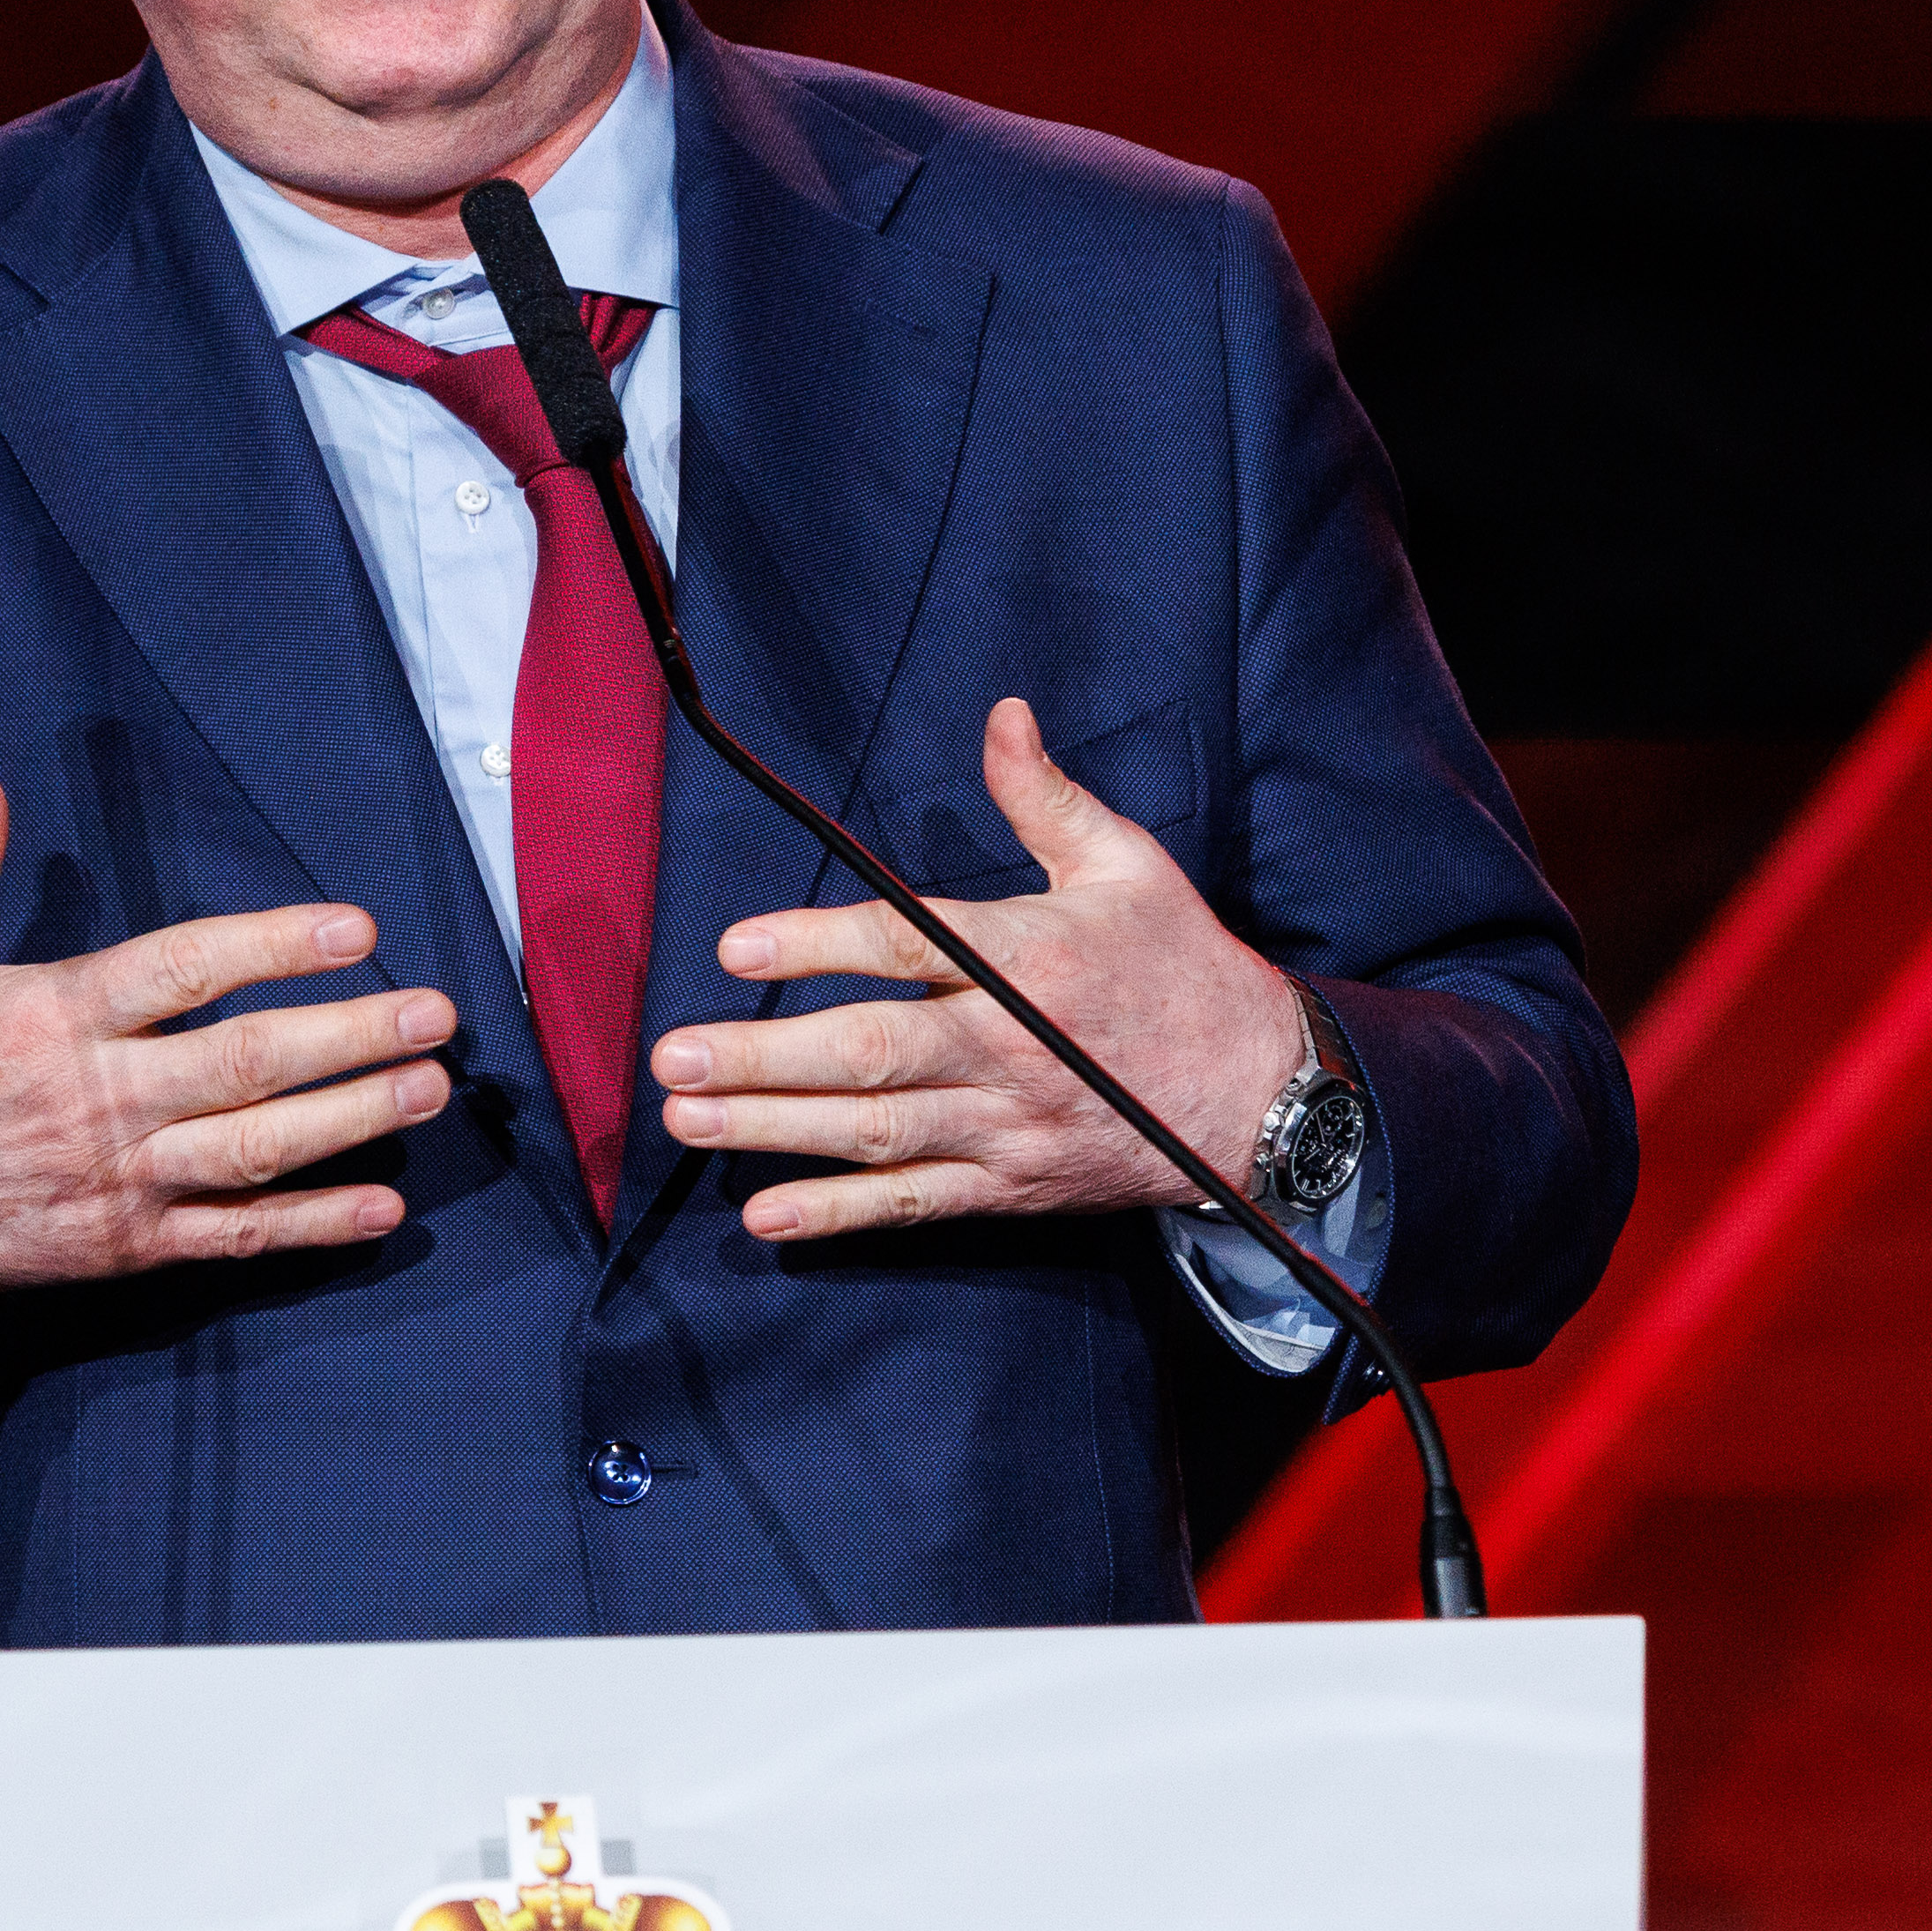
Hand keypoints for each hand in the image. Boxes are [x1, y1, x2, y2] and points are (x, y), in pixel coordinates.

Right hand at [0, 736, 449, 1320]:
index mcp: (54, 1017)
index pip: (185, 972)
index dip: (275, 946)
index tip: (356, 926)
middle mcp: (99, 1100)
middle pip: (246, 1065)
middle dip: (350, 1038)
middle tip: (435, 1013)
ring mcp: (119, 1181)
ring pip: (255, 1151)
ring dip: (351, 1120)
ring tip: (431, 1088)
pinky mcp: (125, 1245)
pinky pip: (232, 1236)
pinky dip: (309, 1226)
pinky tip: (380, 1206)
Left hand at [652, 698, 1307, 1242]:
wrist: (1258, 1093)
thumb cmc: (1180, 963)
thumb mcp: (1125, 864)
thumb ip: (1045, 797)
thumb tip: (1003, 715)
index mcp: (1032, 956)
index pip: (908, 946)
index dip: (818, 944)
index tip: (736, 945)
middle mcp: (1013, 1047)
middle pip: (874, 1053)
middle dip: (765, 1057)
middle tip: (674, 1053)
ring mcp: (1009, 1126)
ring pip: (879, 1132)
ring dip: (775, 1128)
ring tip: (687, 1115)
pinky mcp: (1012, 1186)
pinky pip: (917, 1204)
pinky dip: (841, 1215)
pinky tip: (766, 1214)